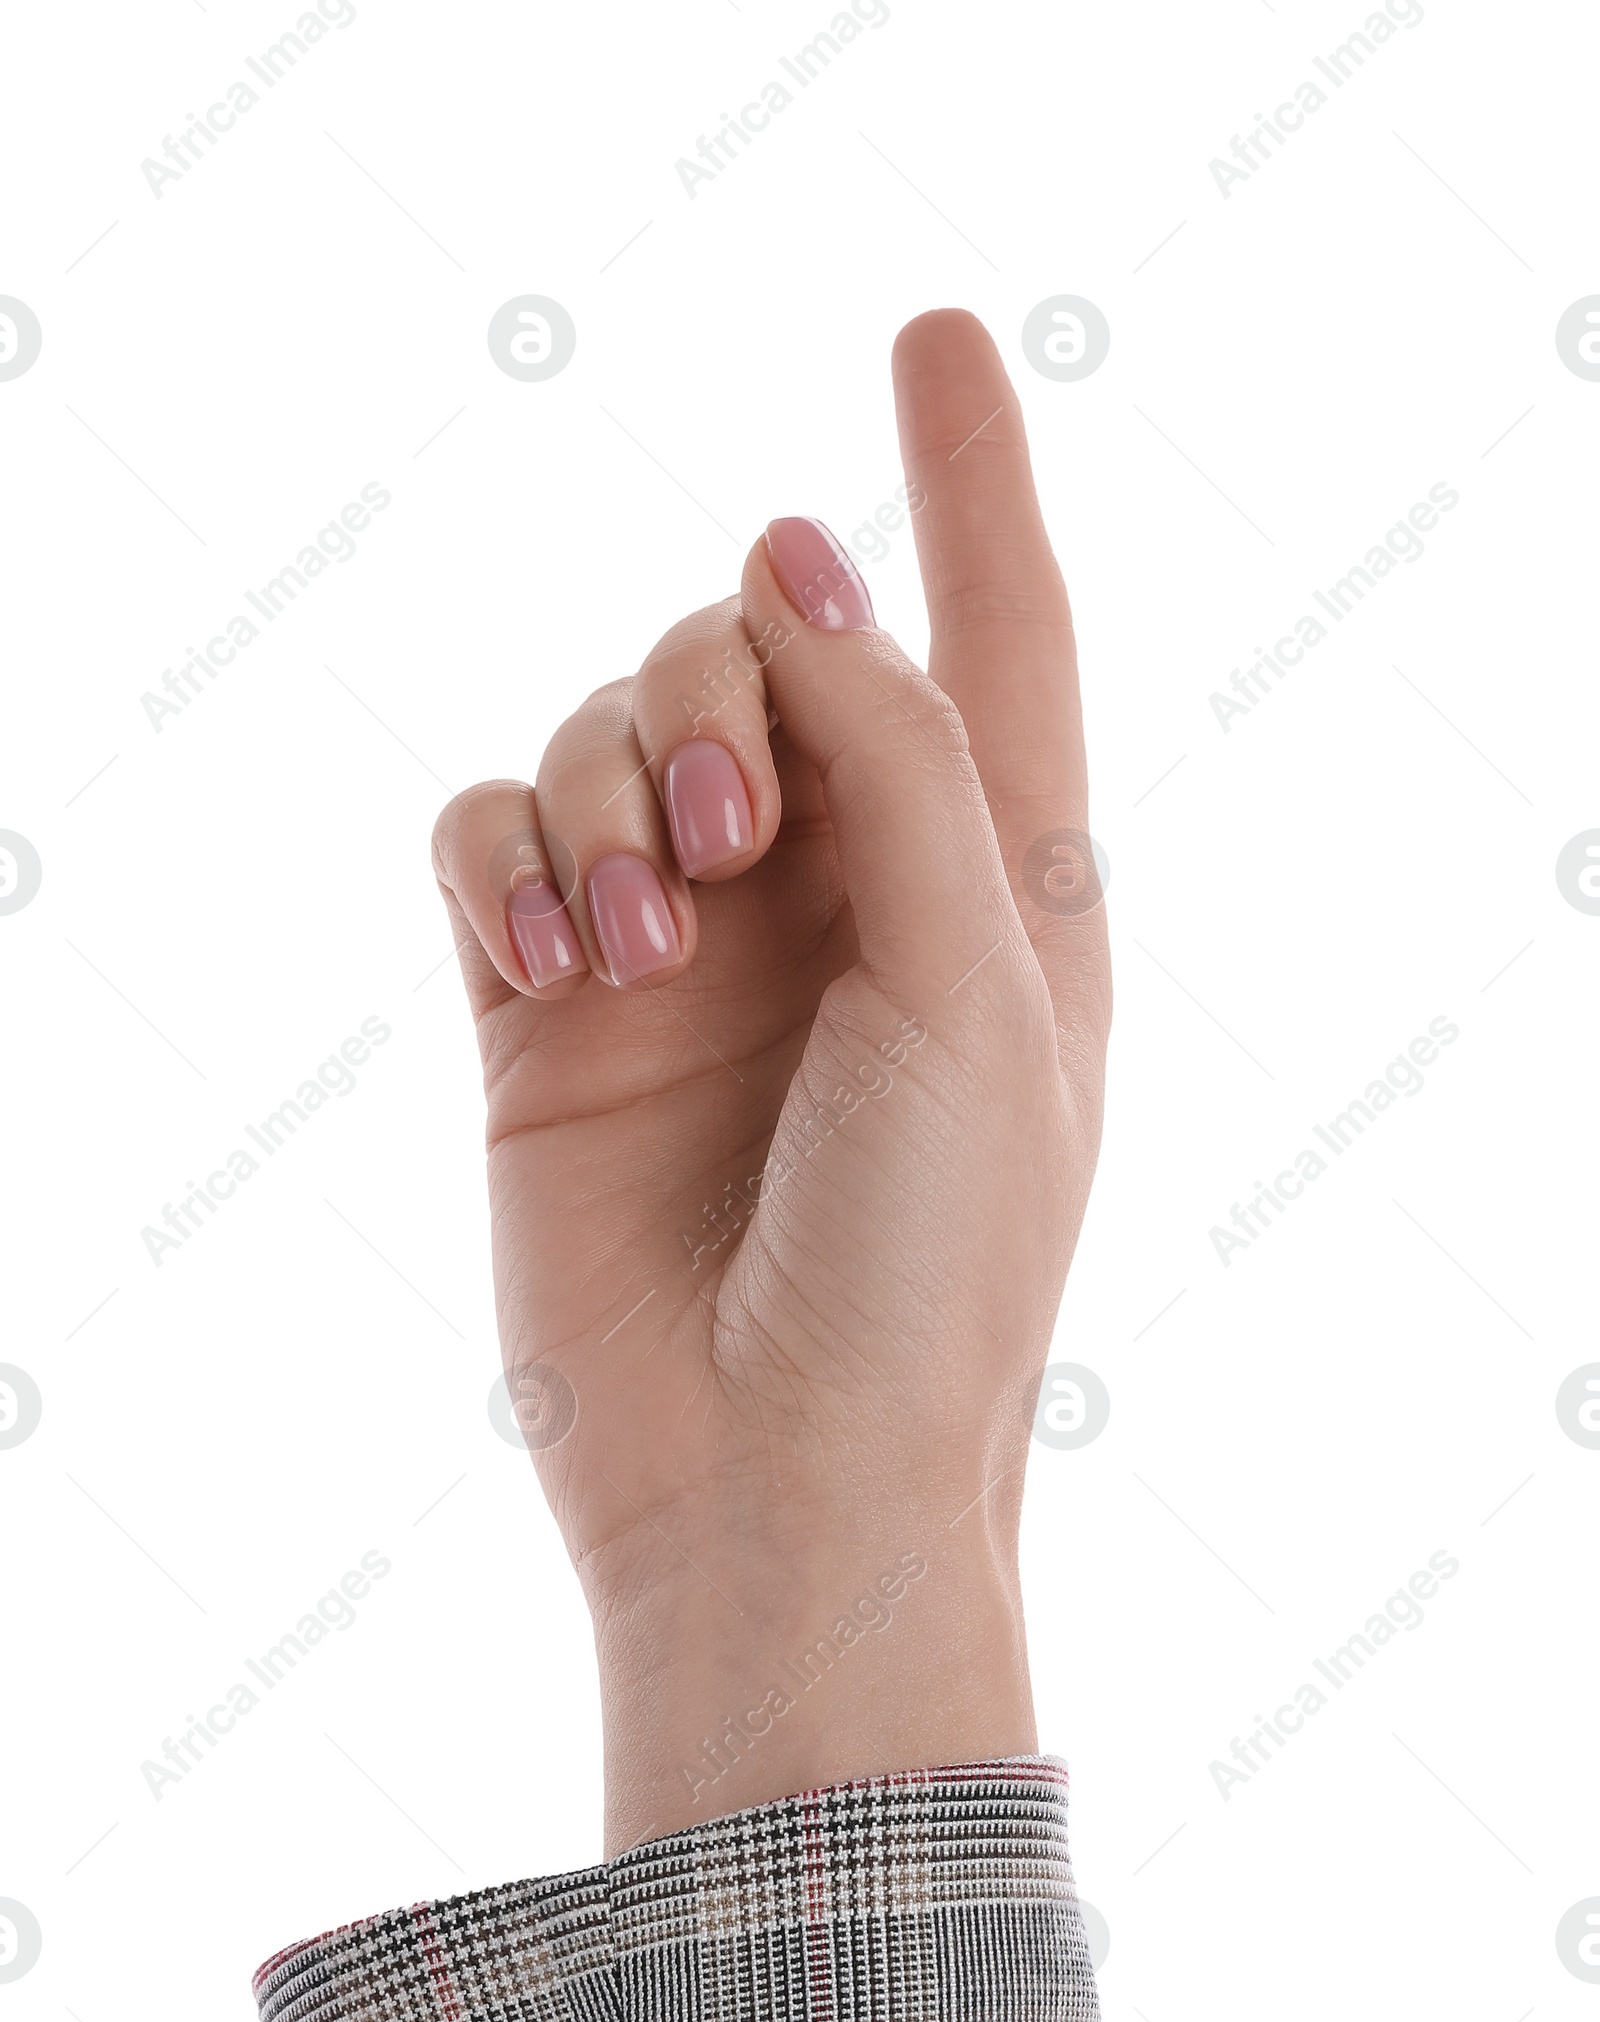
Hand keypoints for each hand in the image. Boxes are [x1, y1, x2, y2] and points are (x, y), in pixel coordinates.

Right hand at [432, 307, 1109, 1853]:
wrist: (772, 1486)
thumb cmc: (927, 1267)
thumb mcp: (975, 982)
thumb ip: (899, 746)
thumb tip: (783, 559)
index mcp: (993, 887)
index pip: (991, 634)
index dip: (968, 481)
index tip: (929, 332)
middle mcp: (835, 896)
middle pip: (753, 645)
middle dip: (725, 681)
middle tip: (730, 830)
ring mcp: (682, 953)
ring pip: (603, 723)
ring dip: (607, 783)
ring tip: (635, 936)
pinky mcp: (542, 1017)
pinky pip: (486, 834)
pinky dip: (501, 848)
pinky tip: (543, 945)